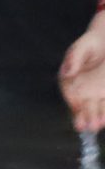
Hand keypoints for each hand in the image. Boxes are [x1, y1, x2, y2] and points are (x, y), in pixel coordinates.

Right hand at [64, 15, 104, 132]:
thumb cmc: (92, 42)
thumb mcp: (82, 48)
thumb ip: (74, 59)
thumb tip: (67, 72)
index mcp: (69, 76)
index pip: (70, 93)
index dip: (74, 104)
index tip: (78, 111)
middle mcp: (80, 85)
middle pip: (82, 102)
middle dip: (86, 114)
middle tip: (89, 125)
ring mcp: (94, 90)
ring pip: (95, 105)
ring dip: (96, 115)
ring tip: (97, 124)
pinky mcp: (103, 91)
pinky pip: (103, 102)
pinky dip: (104, 110)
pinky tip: (104, 118)